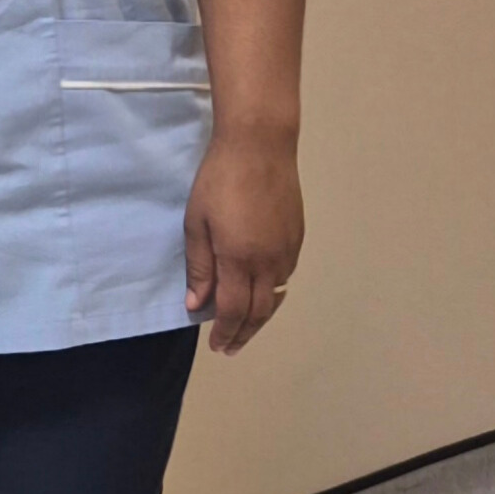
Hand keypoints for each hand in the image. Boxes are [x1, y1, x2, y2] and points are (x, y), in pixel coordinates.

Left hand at [183, 130, 303, 354]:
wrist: (260, 146)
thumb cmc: (218, 180)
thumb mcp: (196, 222)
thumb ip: (199, 267)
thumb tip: (197, 305)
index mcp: (240, 259)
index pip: (234, 311)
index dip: (226, 332)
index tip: (217, 346)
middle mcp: (269, 262)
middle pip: (260, 312)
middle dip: (244, 333)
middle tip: (230, 347)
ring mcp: (287, 249)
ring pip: (276, 296)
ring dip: (260, 316)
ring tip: (244, 326)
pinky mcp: (297, 237)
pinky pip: (285, 275)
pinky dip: (272, 292)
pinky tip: (262, 291)